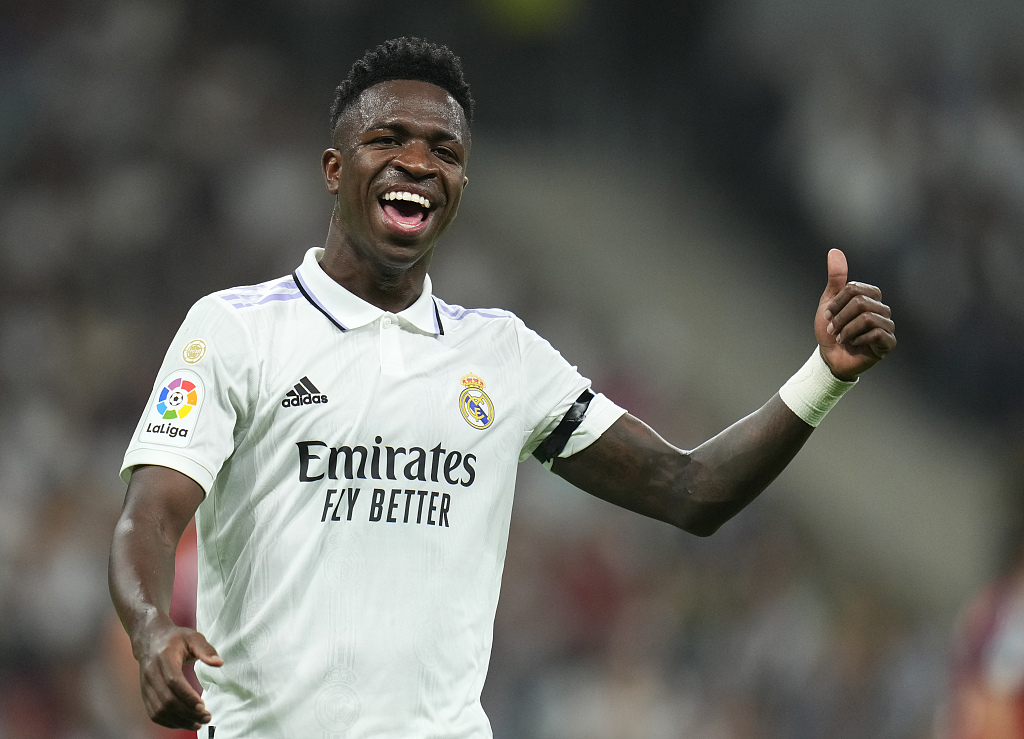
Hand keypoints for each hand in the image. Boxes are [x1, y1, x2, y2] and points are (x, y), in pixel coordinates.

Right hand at [135, 618, 222, 729]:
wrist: (150, 639)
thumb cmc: (175, 638)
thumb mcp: (193, 637)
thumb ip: (206, 649)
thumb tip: (219, 663)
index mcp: (164, 658)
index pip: (174, 682)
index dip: (188, 697)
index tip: (203, 707)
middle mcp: (151, 674)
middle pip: (166, 700)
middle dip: (187, 713)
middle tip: (206, 717)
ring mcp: (145, 685)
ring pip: (159, 710)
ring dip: (179, 721)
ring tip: (198, 723)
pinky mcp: (145, 694)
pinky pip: (154, 713)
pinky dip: (168, 722)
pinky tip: (184, 722)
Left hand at [815, 249, 895, 380]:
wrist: (830, 358)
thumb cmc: (831, 330)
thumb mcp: (829, 303)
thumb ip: (835, 278)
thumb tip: (834, 251)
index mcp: (870, 296)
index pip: (854, 289)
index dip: (837, 303)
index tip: (827, 316)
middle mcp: (882, 309)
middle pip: (860, 303)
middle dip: (840, 318)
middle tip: (833, 330)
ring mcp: (887, 326)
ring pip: (867, 318)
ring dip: (847, 330)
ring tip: (841, 338)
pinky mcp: (889, 343)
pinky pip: (876, 333)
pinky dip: (857, 339)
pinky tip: (853, 344)